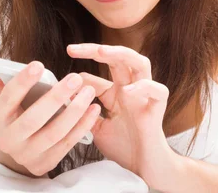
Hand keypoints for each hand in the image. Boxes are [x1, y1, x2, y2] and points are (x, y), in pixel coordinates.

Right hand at [0, 61, 101, 175]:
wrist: (19, 152)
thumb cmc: (15, 117)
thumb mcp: (4, 102)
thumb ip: (1, 84)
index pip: (7, 99)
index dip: (22, 82)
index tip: (39, 64)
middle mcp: (9, 140)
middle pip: (33, 119)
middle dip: (56, 97)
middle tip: (75, 78)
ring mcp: (27, 155)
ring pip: (54, 133)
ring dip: (74, 111)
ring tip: (88, 91)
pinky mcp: (45, 164)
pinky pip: (67, 143)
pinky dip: (82, 126)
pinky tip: (93, 109)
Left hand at [68, 44, 178, 185]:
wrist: (145, 169)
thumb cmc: (124, 147)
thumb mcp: (96, 128)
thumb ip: (84, 112)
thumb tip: (65, 99)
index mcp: (115, 94)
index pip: (95, 76)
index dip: (77, 78)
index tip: (59, 87)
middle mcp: (129, 90)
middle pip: (117, 58)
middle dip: (94, 49)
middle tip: (72, 49)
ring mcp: (144, 97)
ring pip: (140, 63)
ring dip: (120, 54)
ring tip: (101, 52)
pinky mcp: (157, 109)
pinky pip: (158, 90)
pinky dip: (145, 86)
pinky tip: (128, 91)